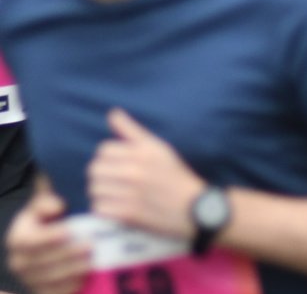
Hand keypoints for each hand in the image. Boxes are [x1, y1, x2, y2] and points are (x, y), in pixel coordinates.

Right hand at [6, 181, 87, 293]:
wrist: (54, 234)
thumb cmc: (53, 214)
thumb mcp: (47, 202)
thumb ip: (48, 201)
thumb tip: (57, 206)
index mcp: (18, 238)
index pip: (29, 241)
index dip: (48, 237)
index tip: (68, 231)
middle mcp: (19, 261)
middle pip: (40, 262)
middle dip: (66, 254)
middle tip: (89, 246)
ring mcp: (30, 278)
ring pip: (48, 279)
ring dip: (71, 270)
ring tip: (91, 261)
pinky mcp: (42, 290)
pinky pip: (54, 292)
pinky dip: (70, 285)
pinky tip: (86, 276)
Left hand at [86, 110, 205, 240]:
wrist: (191, 208)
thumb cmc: (174, 175)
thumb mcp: (158, 148)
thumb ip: (132, 131)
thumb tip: (112, 113)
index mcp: (143, 151)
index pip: (103, 149)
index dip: (108, 158)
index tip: (119, 165)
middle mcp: (135, 170)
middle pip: (94, 169)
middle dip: (101, 175)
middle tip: (114, 181)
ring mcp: (130, 192)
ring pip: (94, 189)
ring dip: (102, 193)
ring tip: (116, 195)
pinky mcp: (127, 213)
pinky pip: (98, 208)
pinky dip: (105, 210)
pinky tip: (117, 208)